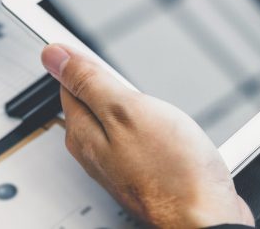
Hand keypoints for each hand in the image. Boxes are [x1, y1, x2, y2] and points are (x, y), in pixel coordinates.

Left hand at [41, 45, 253, 228]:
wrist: (206, 218)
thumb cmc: (171, 169)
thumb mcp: (125, 109)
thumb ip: (88, 81)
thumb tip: (52, 55)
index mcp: (84, 131)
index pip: (67, 83)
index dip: (79, 60)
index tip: (91, 48)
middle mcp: (94, 149)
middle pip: (89, 99)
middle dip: (104, 80)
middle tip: (123, 71)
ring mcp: (117, 160)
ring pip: (113, 116)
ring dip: (126, 100)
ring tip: (141, 93)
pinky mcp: (140, 168)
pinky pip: (133, 133)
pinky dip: (142, 119)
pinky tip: (157, 120)